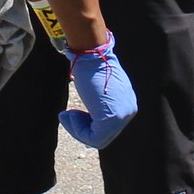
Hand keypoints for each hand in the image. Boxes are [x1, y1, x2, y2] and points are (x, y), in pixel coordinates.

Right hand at [62, 32, 138, 148]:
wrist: (90, 54)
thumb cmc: (91, 66)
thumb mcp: (100, 87)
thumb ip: (101, 103)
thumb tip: (91, 117)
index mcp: (127, 104)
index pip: (108, 128)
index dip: (87, 125)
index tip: (72, 114)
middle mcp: (128, 111)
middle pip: (104, 136)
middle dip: (81, 129)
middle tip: (65, 116)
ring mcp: (121, 116)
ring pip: (98, 140)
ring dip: (77, 130)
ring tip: (65, 115)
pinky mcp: (111, 119)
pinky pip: (93, 137)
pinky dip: (77, 130)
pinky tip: (68, 114)